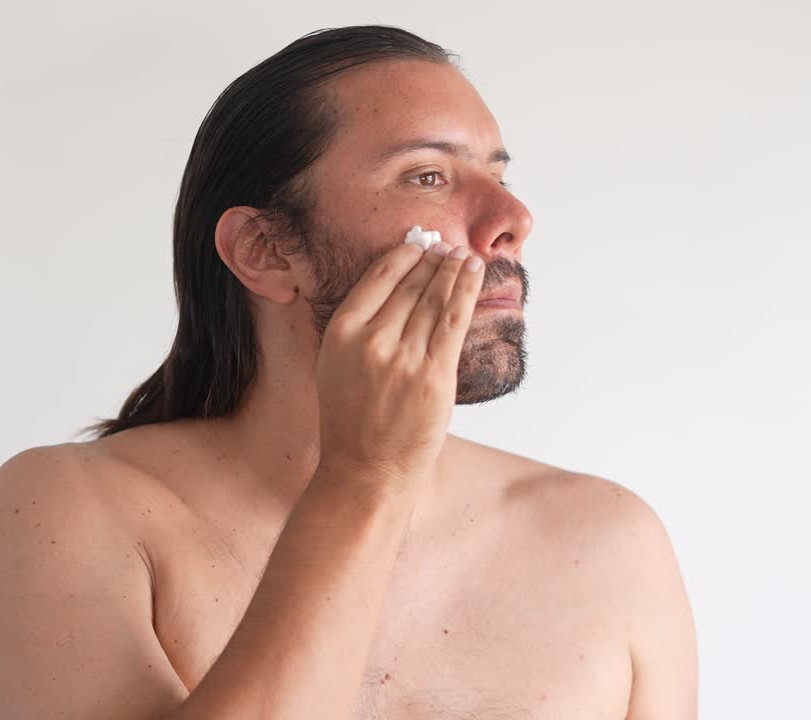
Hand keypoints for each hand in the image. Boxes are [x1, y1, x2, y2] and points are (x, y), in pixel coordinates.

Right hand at [314, 239, 484, 491]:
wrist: (366, 471)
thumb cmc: (352, 422)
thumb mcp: (335, 365)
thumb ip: (358, 328)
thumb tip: (395, 286)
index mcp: (340, 333)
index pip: (377, 278)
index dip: (403, 256)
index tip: (418, 245)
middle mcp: (370, 341)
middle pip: (411, 285)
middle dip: (433, 261)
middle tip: (447, 247)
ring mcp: (404, 358)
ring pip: (435, 298)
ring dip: (454, 270)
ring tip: (465, 256)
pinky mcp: (434, 375)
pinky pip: (454, 320)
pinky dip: (467, 290)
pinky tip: (475, 272)